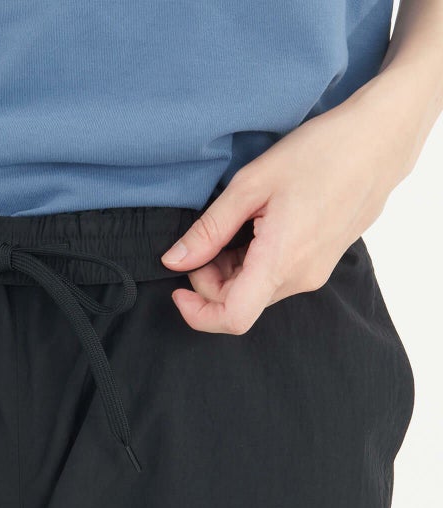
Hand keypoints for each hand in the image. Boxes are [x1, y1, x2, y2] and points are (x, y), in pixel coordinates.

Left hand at [159, 86, 410, 334]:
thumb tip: (175, 260)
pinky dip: (252, 264)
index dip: (197, 313)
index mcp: (281, 260)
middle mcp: (300, 277)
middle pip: (238, 304)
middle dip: (209, 281)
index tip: (178, 288)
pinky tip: (255, 228)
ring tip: (235, 225)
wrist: (380, 140)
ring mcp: (314, 273)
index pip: (232, 319)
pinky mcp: (320, 264)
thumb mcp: (250, 185)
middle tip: (205, 239)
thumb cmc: (320, 152)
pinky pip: (275, 278)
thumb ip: (209, 229)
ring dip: (231, 271)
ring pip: (255, 292)